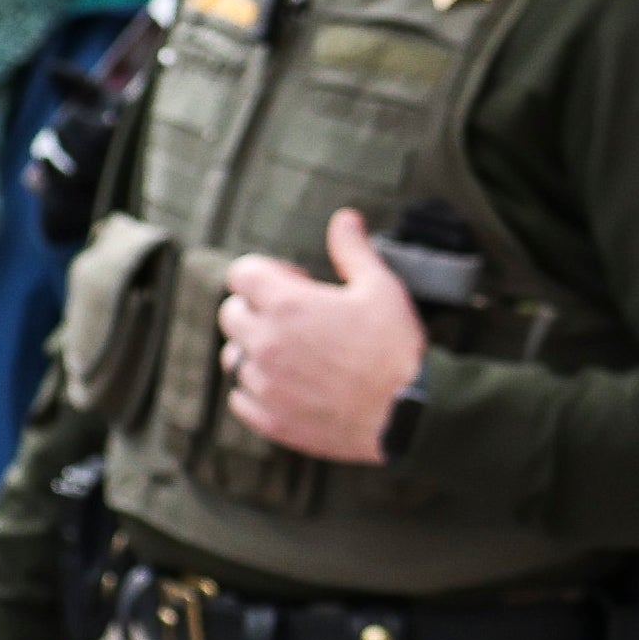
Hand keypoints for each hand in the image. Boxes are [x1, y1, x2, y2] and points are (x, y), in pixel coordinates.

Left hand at [216, 209, 429, 463]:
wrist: (408, 417)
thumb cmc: (396, 349)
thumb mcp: (381, 288)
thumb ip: (353, 250)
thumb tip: (344, 219)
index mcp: (286, 305)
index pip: (240, 274)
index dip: (266, 272)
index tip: (297, 284)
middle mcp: (265, 344)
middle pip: (230, 314)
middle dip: (256, 309)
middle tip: (295, 318)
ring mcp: (265, 385)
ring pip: (233, 358)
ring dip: (254, 350)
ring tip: (291, 354)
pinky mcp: (271, 420)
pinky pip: (239, 399)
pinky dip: (254, 389)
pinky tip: (285, 386)